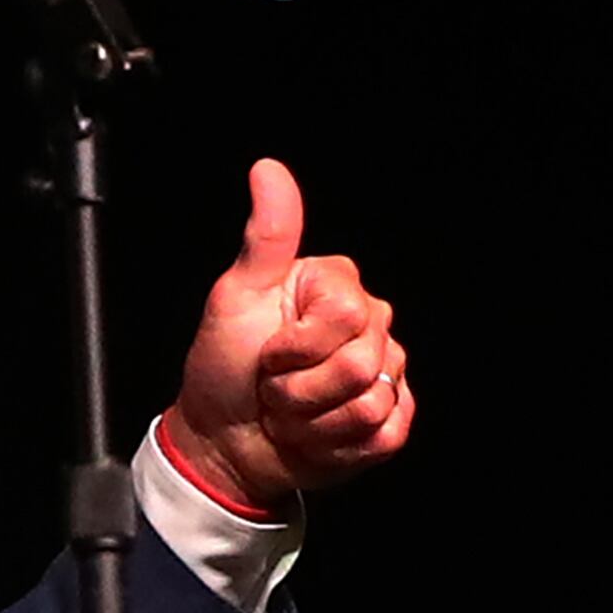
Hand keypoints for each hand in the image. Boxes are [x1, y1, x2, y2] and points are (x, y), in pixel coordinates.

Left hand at [161, 159, 413, 514]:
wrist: (222, 441)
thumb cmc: (223, 369)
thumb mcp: (234, 297)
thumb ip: (265, 237)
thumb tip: (268, 169)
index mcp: (336, 289)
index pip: (344, 316)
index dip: (296, 345)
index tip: (268, 350)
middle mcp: (370, 326)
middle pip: (359, 362)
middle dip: (300, 386)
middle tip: (274, 384)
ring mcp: (386, 374)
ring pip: (369, 402)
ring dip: (312, 418)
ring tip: (289, 409)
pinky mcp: (390, 422)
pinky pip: (383, 432)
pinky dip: (335, 443)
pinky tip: (313, 432)